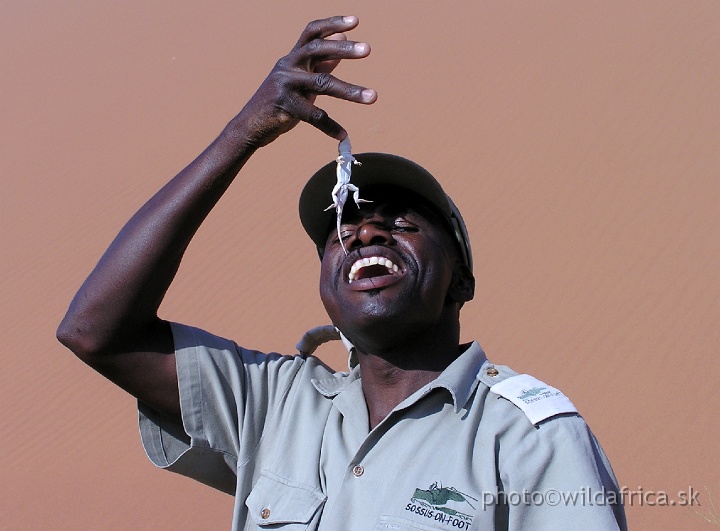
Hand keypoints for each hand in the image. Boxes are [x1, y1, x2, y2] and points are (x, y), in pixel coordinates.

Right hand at [233, 16, 376, 148]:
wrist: (249, 126)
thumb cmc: (279, 102)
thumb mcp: (299, 80)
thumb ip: (320, 63)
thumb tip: (342, 42)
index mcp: (292, 58)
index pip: (312, 33)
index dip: (332, 24)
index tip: (355, 21)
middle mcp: (287, 66)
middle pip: (317, 50)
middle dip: (344, 49)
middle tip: (368, 49)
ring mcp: (285, 86)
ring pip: (322, 84)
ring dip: (350, 91)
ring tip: (373, 97)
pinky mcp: (285, 107)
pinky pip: (314, 116)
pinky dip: (330, 126)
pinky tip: (343, 135)